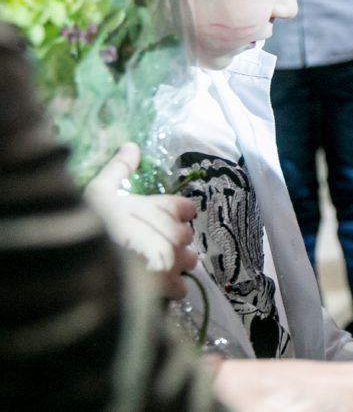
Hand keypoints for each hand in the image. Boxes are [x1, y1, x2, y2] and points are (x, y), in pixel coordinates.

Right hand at [84, 142, 197, 298]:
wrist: (81, 268)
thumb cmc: (90, 226)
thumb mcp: (97, 192)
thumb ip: (118, 170)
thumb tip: (131, 146)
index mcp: (160, 207)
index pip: (185, 207)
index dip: (177, 213)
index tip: (168, 218)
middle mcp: (172, 233)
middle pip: (185, 235)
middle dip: (174, 241)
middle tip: (156, 246)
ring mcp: (172, 261)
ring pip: (187, 261)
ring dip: (176, 264)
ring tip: (158, 268)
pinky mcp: (167, 288)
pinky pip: (180, 288)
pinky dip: (171, 289)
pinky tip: (157, 289)